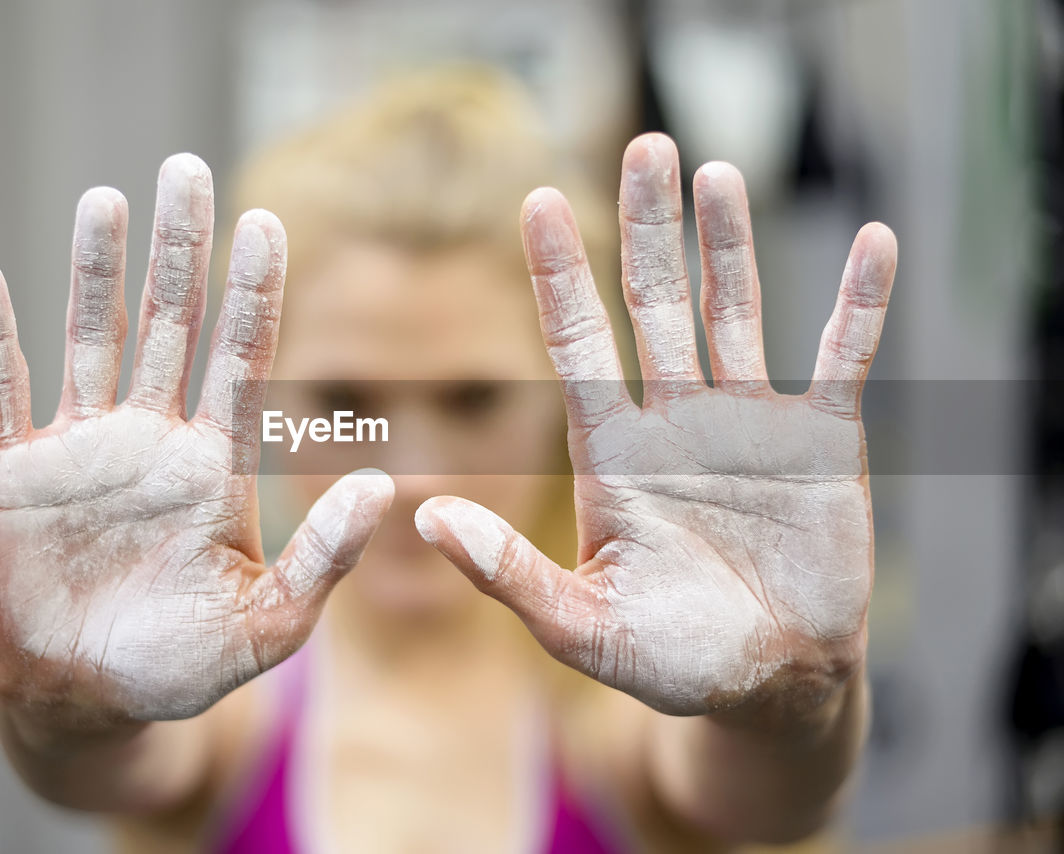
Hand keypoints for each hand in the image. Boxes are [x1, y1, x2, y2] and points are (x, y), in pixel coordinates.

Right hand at [0, 154, 392, 722]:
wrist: (83, 696)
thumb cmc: (180, 664)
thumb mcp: (265, 626)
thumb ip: (322, 561)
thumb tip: (385, 488)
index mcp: (214, 464)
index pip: (242, 359)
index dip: (253, 292)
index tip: (267, 222)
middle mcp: (152, 436)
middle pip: (171, 323)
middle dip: (180, 249)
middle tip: (188, 170)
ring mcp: (80, 446)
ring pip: (91, 336)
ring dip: (93, 271)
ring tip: (104, 201)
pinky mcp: (10, 468)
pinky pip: (0, 388)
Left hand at [416, 134, 895, 719]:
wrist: (770, 684)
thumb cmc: (669, 661)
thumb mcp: (582, 627)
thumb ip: (507, 576)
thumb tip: (423, 523)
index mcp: (613, 454)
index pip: (578, 345)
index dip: (558, 275)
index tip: (534, 202)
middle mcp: (675, 421)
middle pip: (657, 303)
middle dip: (649, 228)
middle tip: (644, 144)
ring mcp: (750, 423)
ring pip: (737, 311)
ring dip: (731, 243)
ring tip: (716, 172)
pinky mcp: (822, 440)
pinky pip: (844, 357)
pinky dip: (860, 304)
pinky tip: (874, 242)